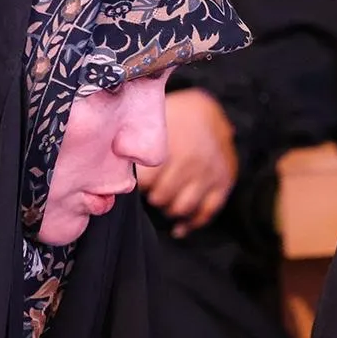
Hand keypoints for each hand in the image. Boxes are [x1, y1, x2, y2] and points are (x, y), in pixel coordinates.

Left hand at [136, 89, 237, 237]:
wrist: (212, 109)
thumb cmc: (176, 115)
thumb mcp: (157, 119)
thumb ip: (138, 141)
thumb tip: (112, 161)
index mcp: (171, 147)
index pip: (146, 181)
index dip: (138, 184)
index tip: (134, 181)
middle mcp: (190, 162)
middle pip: (161, 197)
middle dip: (152, 195)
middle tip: (150, 189)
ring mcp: (209, 173)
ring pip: (182, 207)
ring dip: (168, 208)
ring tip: (162, 199)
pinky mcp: (223, 182)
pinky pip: (206, 212)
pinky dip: (190, 223)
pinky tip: (178, 228)